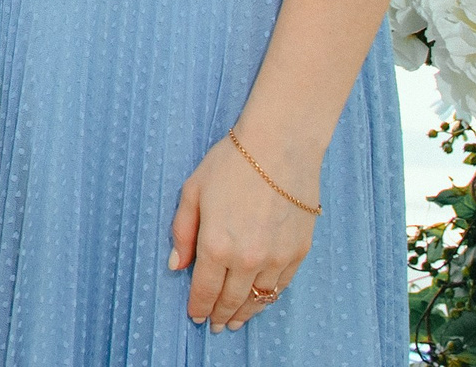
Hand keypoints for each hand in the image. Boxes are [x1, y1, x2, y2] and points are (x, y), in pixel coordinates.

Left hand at [171, 131, 317, 333]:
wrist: (280, 147)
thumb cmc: (230, 164)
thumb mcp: (192, 192)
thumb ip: (182, 232)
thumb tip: (177, 266)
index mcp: (216, 245)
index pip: (204, 290)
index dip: (198, 307)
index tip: (195, 317)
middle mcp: (247, 259)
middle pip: (231, 300)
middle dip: (220, 316)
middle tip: (215, 327)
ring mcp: (277, 258)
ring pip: (259, 299)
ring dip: (245, 313)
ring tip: (235, 322)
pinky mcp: (298, 252)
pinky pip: (281, 286)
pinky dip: (268, 298)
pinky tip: (260, 301)